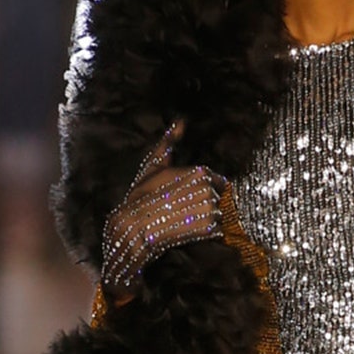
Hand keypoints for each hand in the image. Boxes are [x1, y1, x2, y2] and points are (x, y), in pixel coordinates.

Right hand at [102, 126, 228, 297]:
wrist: (133, 226)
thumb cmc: (142, 194)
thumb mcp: (155, 164)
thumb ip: (171, 142)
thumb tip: (180, 121)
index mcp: (201, 171)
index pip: (219, 182)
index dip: (204, 190)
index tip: (186, 196)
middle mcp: (209, 189)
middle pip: (220, 199)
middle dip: (206, 204)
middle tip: (182, 209)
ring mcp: (210, 209)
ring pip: (220, 215)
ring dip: (206, 219)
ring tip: (184, 220)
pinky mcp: (209, 229)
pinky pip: (218, 231)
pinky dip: (207, 233)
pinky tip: (188, 230)